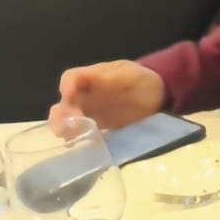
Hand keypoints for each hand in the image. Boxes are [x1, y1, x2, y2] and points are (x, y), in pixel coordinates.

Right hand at [50, 61, 164, 131]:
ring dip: (65, 128)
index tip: (68, 98)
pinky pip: (82, 133)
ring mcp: (88, 112)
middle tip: (69, 127)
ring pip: (67, 119)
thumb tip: (90, 77)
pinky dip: (78, 139)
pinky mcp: (96, 127)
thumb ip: (111, 77)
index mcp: (92, 77)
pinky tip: (81, 145)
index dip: (67, 87)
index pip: (71, 78)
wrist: (157, 96)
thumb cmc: (141, 80)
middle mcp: (84, 95)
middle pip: (63, 103)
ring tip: (70, 138)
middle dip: (62, 115)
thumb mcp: (129, 74)